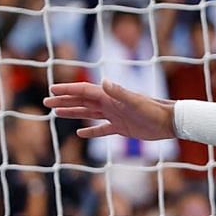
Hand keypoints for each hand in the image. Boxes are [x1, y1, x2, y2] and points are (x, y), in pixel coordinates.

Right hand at [45, 79, 176, 142]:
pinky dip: (91, 131)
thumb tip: (103, 82)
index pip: (84, 91)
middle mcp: (110, 104)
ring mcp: (115, 116)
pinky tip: (80, 133)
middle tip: (46, 101)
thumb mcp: (135, 101)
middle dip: (64, 100)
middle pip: (82, 101)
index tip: (51, 89)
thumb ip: (119, 92)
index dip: (67, 90)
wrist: (169, 121)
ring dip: (73, 112)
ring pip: (89, 114)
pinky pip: (102, 130)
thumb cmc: (154, 110)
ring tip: (57, 113)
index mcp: (110, 96)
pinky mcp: (122, 128)